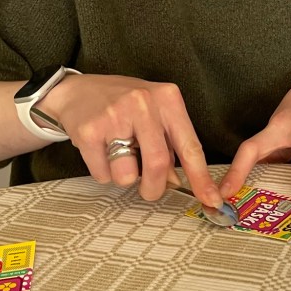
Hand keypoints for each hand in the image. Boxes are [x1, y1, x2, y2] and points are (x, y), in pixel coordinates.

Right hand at [40, 73, 222, 207]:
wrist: (78, 90)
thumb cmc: (122, 103)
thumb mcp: (154, 114)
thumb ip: (169, 144)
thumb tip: (177, 182)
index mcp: (167, 98)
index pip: (190, 145)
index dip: (201, 177)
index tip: (211, 200)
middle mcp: (144, 102)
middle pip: (159, 164)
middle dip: (154, 188)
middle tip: (149, 190)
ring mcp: (116, 114)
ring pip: (128, 175)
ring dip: (124, 177)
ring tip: (118, 155)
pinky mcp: (90, 130)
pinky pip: (103, 174)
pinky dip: (103, 172)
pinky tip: (100, 150)